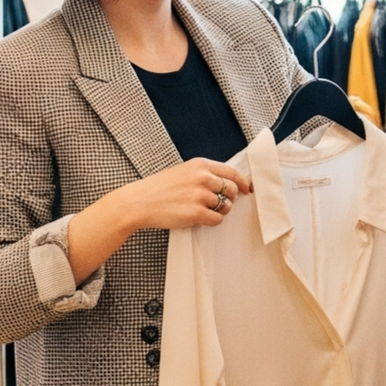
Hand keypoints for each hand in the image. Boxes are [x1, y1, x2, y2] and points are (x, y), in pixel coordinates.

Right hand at [127, 157, 255, 229]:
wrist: (138, 202)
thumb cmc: (159, 188)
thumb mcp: (183, 171)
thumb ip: (204, 174)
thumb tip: (228, 183)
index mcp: (200, 165)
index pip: (232, 172)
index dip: (242, 183)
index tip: (247, 190)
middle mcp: (203, 178)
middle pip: (232, 190)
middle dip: (230, 198)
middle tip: (221, 203)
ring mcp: (200, 195)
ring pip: (226, 206)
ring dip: (221, 211)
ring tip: (206, 211)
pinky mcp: (196, 213)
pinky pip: (217, 219)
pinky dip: (213, 221)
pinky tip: (201, 218)